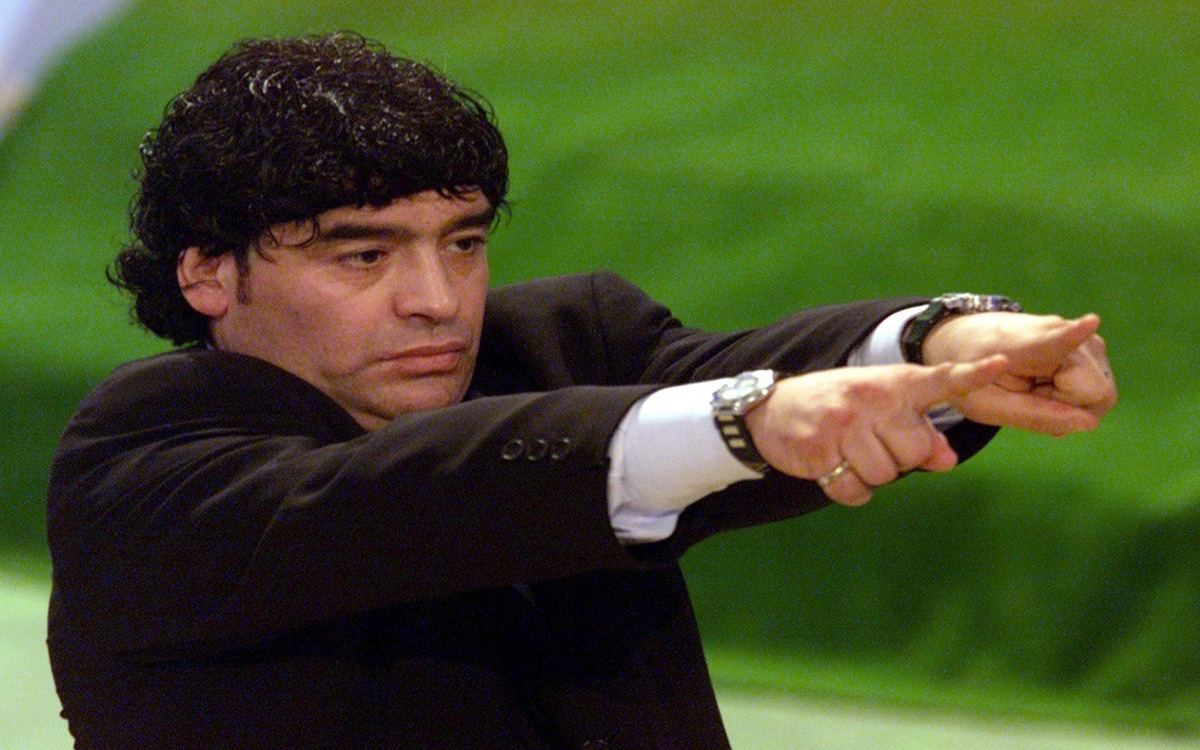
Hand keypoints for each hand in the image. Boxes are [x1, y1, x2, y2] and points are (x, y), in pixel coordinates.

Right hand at [744, 356, 1007, 505]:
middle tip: (872, 442)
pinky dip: (849, 490)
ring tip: (850, 453)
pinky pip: (854, 491)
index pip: (939, 379)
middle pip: (914, 453)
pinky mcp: (819, 450)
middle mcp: (870, 400)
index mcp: (892, 384)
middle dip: (899, 458)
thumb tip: (947, 460)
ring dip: (870, 475)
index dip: (971, 375)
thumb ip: (920, 431)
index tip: (1000, 363)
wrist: (773, 408)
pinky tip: (836, 469)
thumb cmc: (841, 408)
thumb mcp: (881, 408)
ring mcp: (843, 424)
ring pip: (884, 475)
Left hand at [921, 312, 1116, 435]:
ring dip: (1069, 402)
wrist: (969, 335)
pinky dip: (1074, 396)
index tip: (1091, 321)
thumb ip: (1035, 416)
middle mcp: (1060, 331)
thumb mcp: (986, 405)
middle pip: (1094, 392)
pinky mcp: (1093, 344)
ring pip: (1099, 392)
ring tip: (1035, 388)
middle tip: (1029, 397)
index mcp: (1020, 344)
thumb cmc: (973, 372)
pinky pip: (1097, 388)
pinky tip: (1047, 384)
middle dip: (1067, 407)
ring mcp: (1082, 335)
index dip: (1075, 336)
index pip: (1054, 342)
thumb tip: (1090, 424)